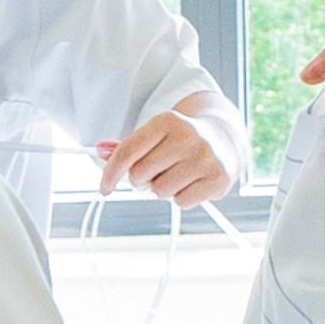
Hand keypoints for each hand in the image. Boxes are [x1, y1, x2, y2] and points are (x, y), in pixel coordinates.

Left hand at [103, 104, 236, 206]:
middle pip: (139, 175)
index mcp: (167, 121)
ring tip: (176, 175)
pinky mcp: (218, 178)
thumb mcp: (155, 135)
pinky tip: (191, 182)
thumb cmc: (182, 139)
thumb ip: (127, 146)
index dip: (111, 173)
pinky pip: (181, 202)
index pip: (128, 152)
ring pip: (159, 192)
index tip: (105, 187)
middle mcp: (188, 136)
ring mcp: (205, 158)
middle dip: (141, 179)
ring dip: (162, 189)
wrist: (225, 137)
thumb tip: (99, 150)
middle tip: (156, 172)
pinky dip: (181, 197)